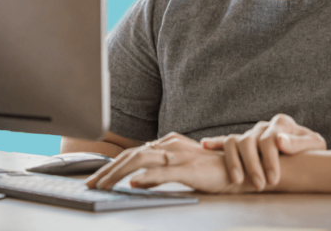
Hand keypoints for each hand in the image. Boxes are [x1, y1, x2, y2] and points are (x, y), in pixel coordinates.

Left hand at [84, 132, 246, 193]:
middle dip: (106, 170)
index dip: (110, 166)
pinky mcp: (189, 168)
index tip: (95, 179)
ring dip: (117, 174)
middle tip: (90, 185)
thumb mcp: (180, 168)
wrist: (241, 170)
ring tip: (103, 186)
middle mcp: (169, 145)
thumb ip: (158, 170)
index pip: (131, 153)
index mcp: (167, 143)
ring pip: (140, 160)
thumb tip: (134, 179)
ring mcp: (179, 155)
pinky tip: (133, 184)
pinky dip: (146, 177)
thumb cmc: (211, 171)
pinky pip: (163, 171)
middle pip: (130, 155)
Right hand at [200, 113, 325, 190]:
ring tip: (237, 180)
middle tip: (259, 185)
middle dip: (253, 165)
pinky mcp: (242, 141)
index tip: (273, 178)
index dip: (270, 159)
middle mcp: (263, 126)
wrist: (305, 148)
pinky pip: (226, 140)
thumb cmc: (310, 148)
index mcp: (281, 123)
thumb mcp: (314, 144)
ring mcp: (251, 133)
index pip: (269, 139)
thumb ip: (299, 142)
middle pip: (250, 141)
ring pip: (235, 141)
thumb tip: (279, 141)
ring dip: (234, 161)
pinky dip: (215, 142)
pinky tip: (205, 145)